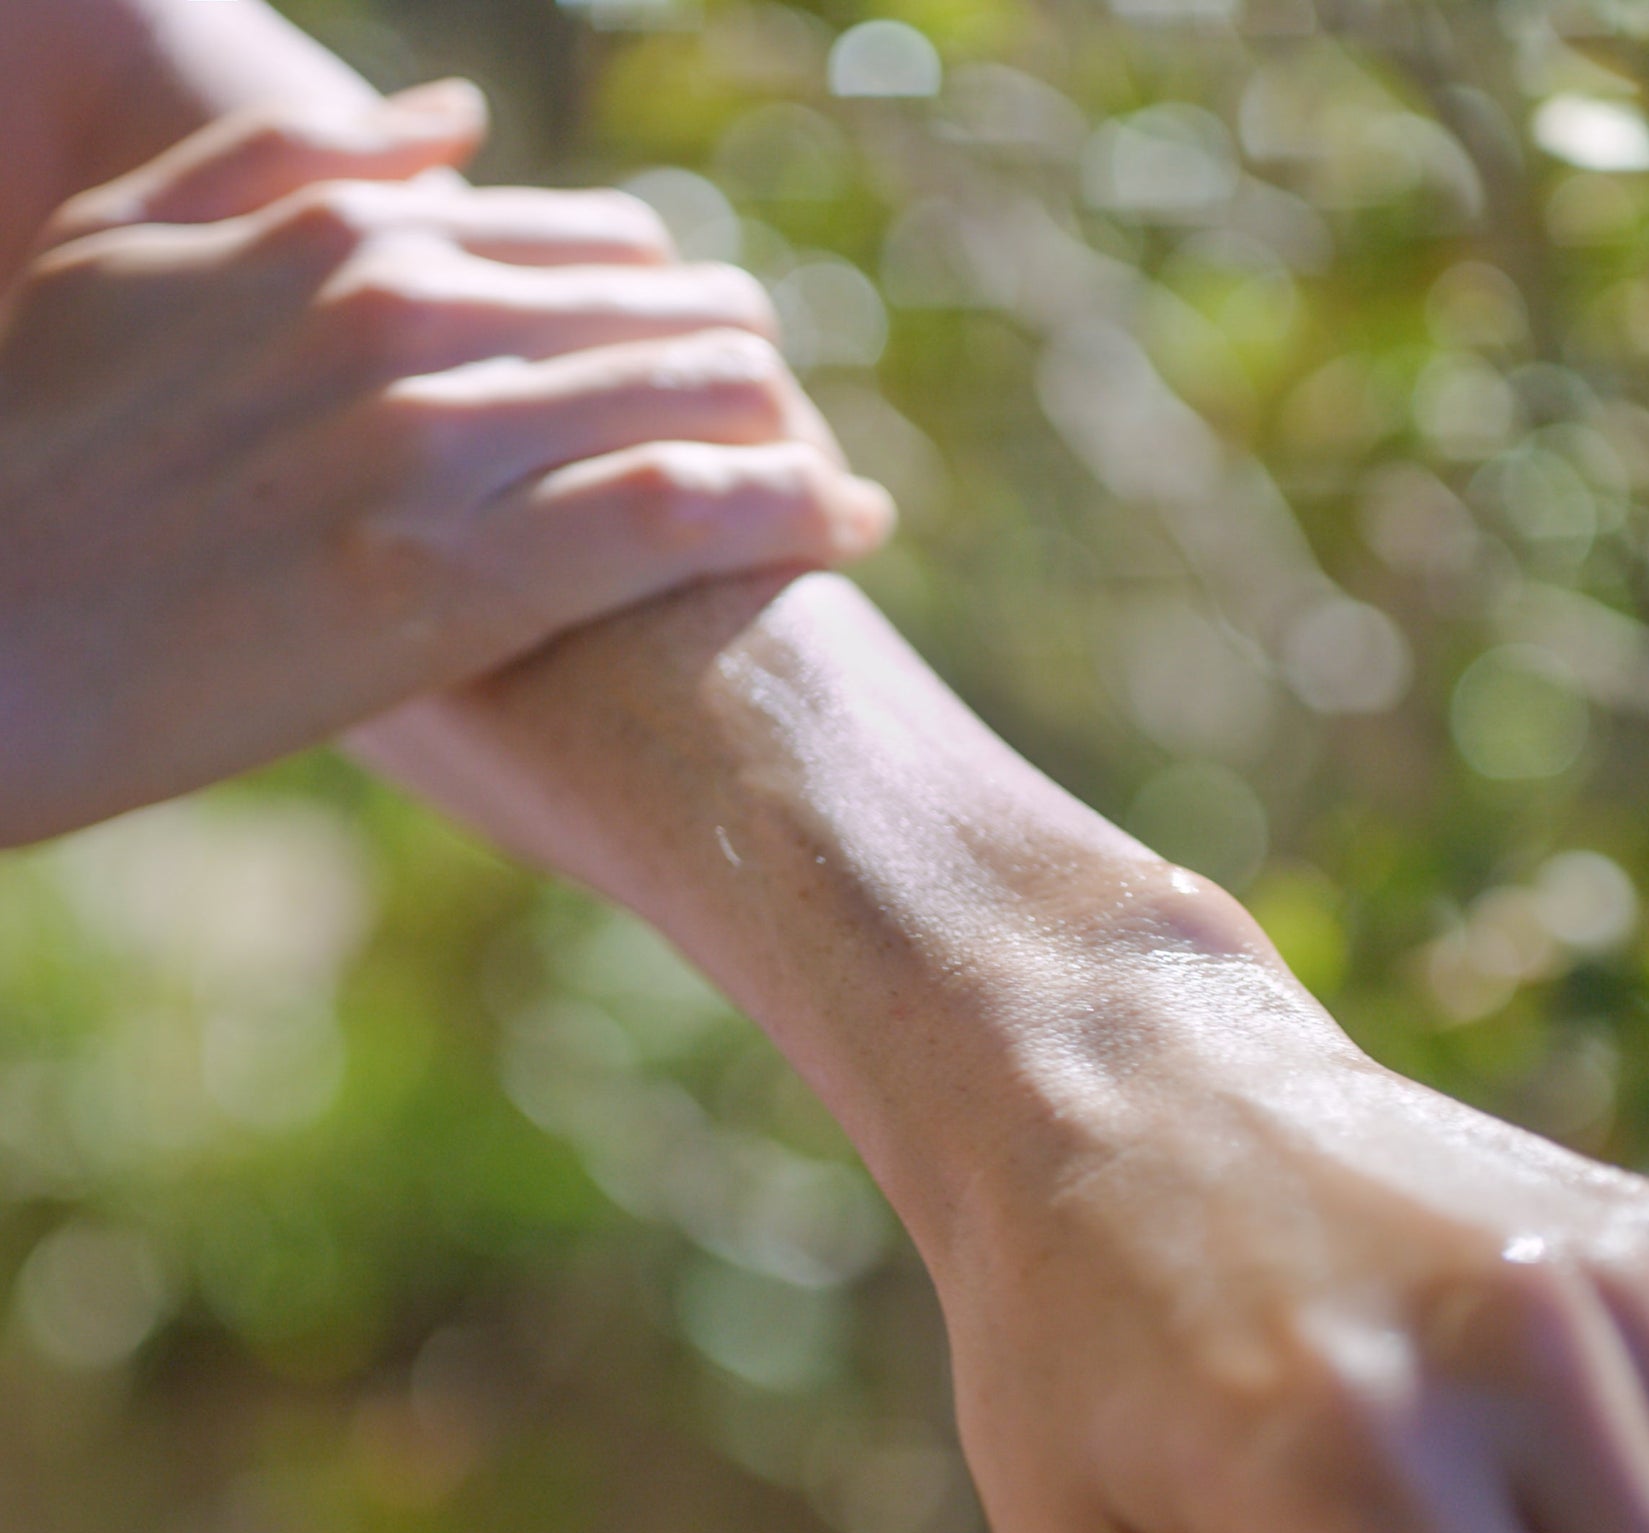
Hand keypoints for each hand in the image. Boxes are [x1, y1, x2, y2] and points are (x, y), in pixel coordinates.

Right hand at [0, 85, 891, 844]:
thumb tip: (459, 123)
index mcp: (355, 239)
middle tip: (796, 439)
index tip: (733, 370)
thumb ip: (298, 171)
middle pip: (678, 308)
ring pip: (704, 393)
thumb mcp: (136, 255)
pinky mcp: (455, 578)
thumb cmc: (39, 451)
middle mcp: (413, 314)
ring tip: (839, 488)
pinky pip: (682, 511)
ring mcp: (436, 443)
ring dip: (797, 435)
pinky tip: (852, 525)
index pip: (604, 244)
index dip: (688, 309)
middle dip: (759, 373)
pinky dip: (790, 507)